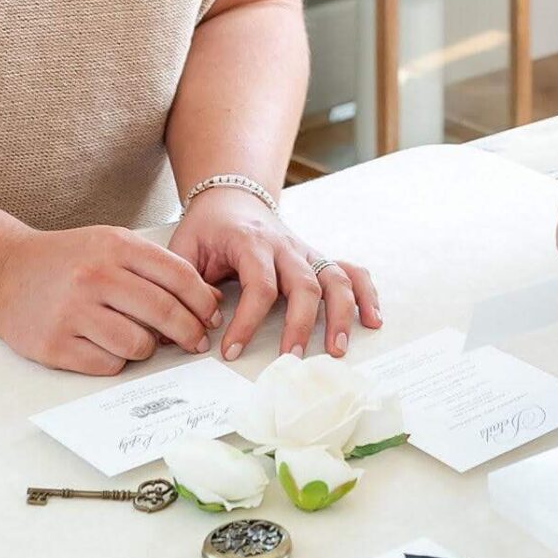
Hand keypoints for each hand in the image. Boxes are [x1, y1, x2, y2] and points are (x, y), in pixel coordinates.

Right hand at [0, 225, 220, 375]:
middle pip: (164, 312)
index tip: (212, 316)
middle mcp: (95, 277)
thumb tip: (207, 300)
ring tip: (144, 342)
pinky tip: (112, 348)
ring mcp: (73, 312)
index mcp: (115, 246)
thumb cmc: (68, 260)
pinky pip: (108, 364)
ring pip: (138, 343)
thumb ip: (157, 267)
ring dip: (150, 348)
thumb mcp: (111, 245)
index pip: (178, 276)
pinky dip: (118, 361)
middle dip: (189, 331)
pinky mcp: (56, 345)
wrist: (5, 273)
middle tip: (196, 341)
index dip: (202, 300)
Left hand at [169, 187, 381, 361]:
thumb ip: (190, 285)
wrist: (231, 197)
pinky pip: (349, 271)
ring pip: (334, 278)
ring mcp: (306, 251)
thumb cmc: (208, 228)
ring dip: (340, 314)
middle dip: (300, 325)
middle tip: (290, 359)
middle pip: (304, 284)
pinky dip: (365, 293)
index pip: (259, 285)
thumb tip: (202, 323)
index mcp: (251, 243)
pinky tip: (372, 319)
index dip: (247, 321)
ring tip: (337, 349)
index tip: (230, 351)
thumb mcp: (185, 249)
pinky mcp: (317, 258)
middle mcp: (285, 246)